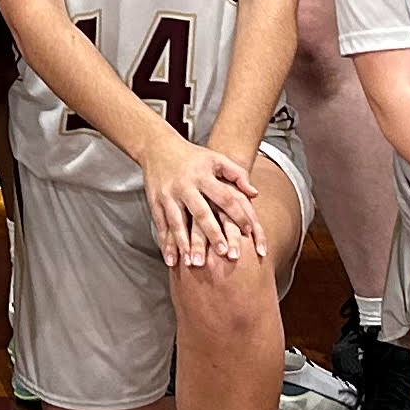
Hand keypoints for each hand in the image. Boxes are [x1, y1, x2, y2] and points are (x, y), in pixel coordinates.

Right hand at [139, 135, 260, 268]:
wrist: (157, 146)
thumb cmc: (192, 156)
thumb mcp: (216, 158)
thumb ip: (237, 174)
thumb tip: (255, 194)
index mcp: (203, 175)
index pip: (225, 196)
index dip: (238, 214)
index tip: (249, 231)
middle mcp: (185, 186)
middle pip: (201, 213)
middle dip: (212, 234)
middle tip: (224, 253)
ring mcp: (168, 195)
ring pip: (177, 223)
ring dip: (185, 244)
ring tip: (194, 263)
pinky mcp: (154, 202)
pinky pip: (161, 226)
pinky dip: (166, 244)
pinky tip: (172, 260)